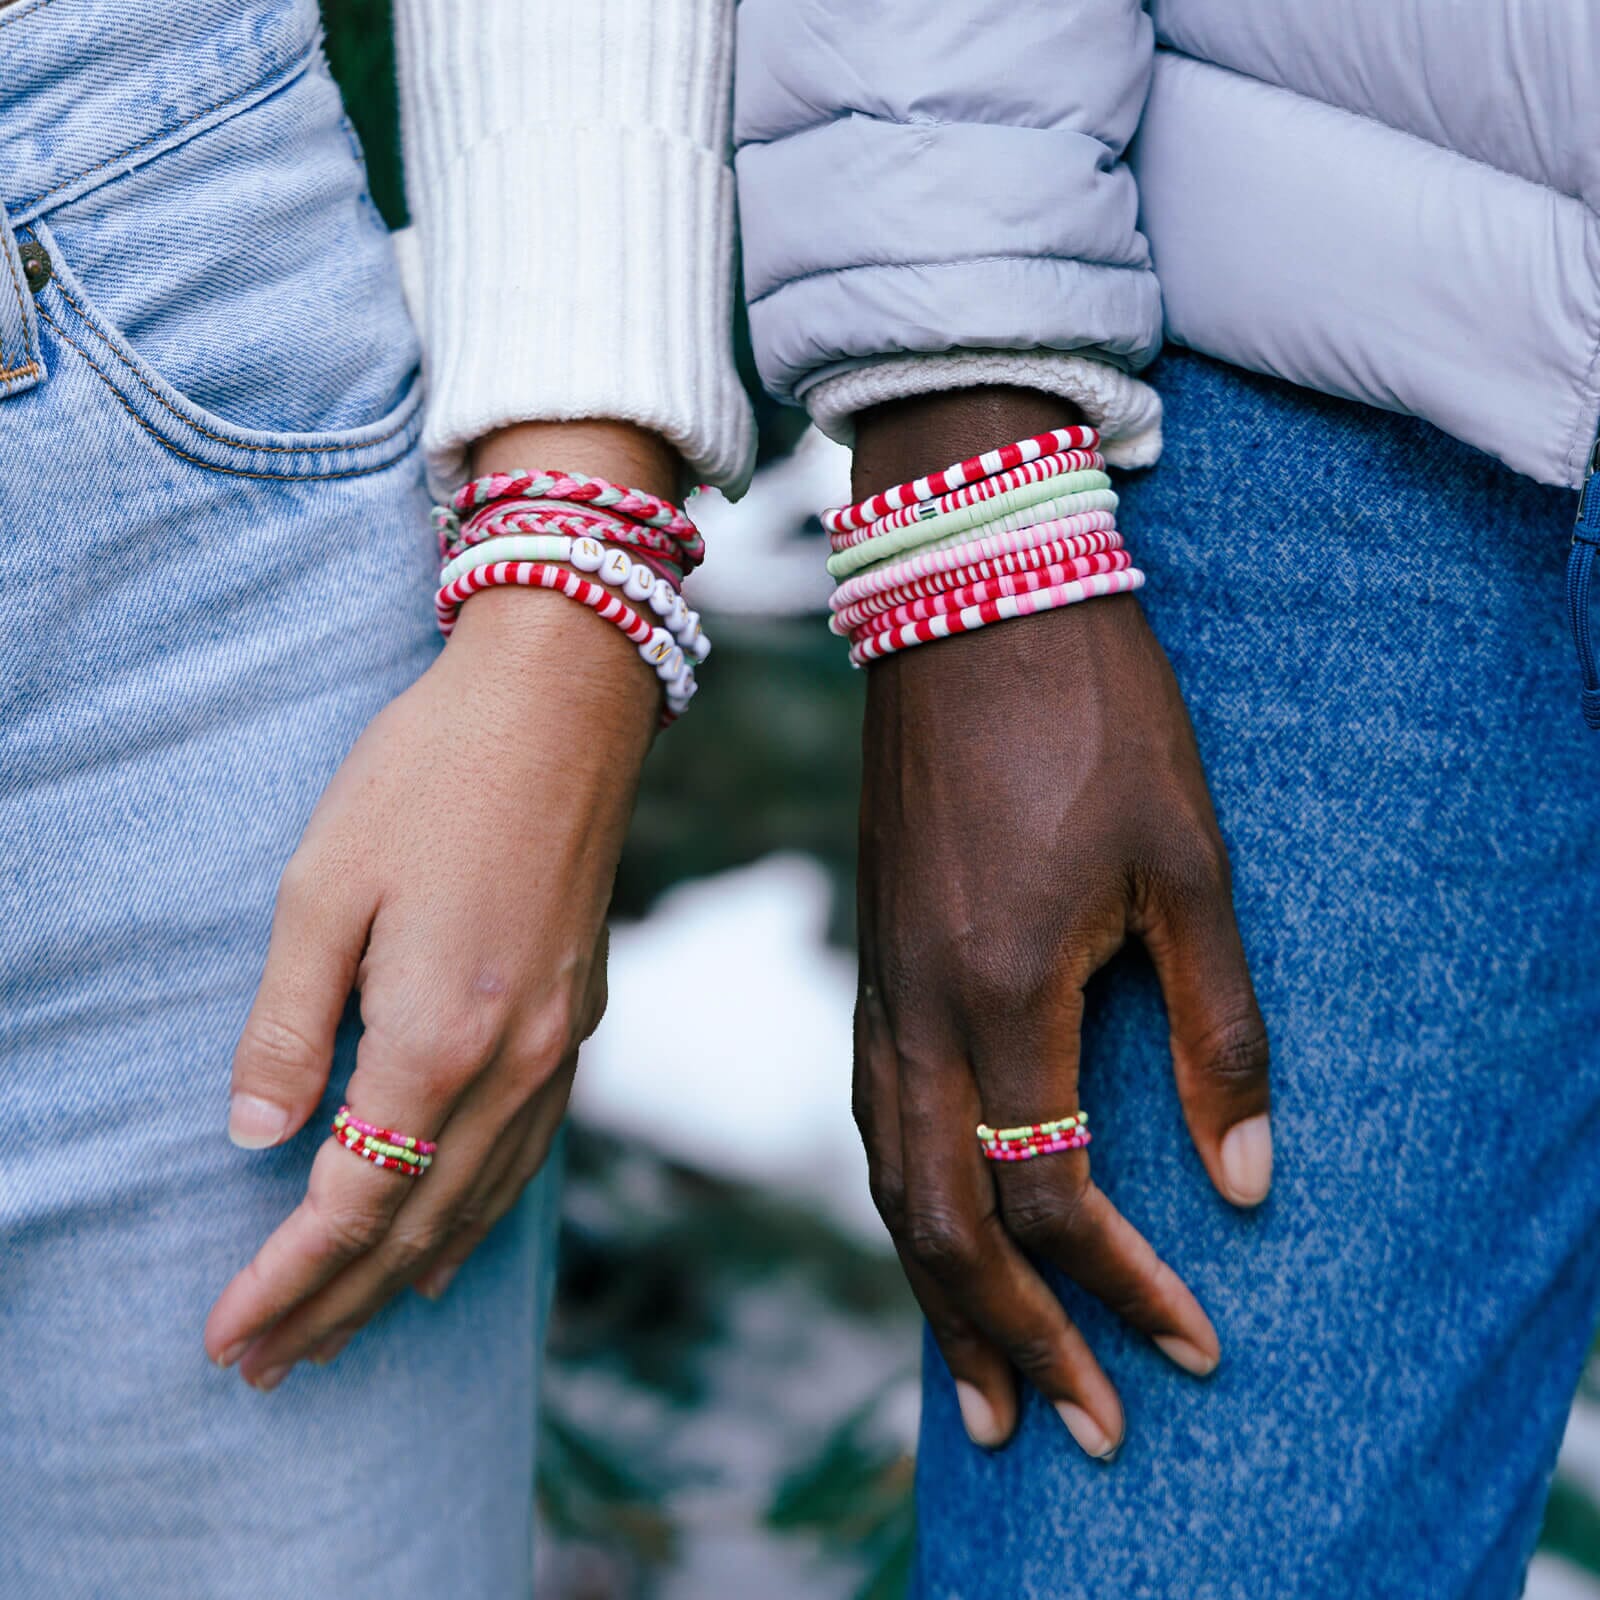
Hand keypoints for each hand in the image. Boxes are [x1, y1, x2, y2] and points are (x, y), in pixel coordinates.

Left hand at [204, 422, 673, 1386]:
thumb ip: (287, 1026)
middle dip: (338, 1305)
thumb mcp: (323, 889)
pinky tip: (456, 1236)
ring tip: (351, 1329)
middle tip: (269, 1368)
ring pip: (484, 1200)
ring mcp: (561, 1046)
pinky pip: (530, 1152)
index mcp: (440, 1037)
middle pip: (420, 1225)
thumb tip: (253, 1137)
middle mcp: (515, 1064)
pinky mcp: (582, 1017)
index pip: (351, 1202)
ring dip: (408, 1274)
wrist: (564, 705)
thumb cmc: (430, 778)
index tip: (227, 1338)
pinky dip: (481, 1215)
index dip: (285, 1281)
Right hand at [850, 389, 1270, 1457]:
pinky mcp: (874, 953)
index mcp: (1002, 988)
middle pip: (940, 1218)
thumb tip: (1244, 1181)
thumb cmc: (1093, 715)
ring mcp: (880, 980)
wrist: (970, 597)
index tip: (1194, 1347)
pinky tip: (933, 1224)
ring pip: (889, 1177)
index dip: (1119, 1286)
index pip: (1048, 1192)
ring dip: (936, 1289)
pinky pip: (875, 1112)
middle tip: (1068, 1435)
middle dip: (1008, 1337)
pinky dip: (905, 1198)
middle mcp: (918, 1007)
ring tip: (981, 1382)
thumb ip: (1217, 1029)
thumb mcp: (1189, 866)